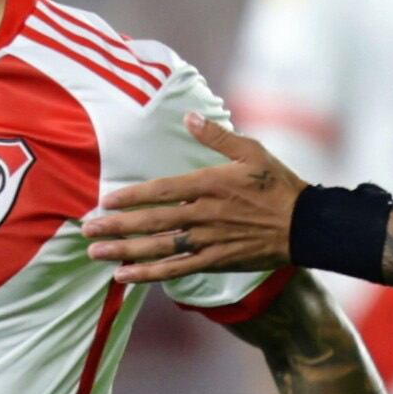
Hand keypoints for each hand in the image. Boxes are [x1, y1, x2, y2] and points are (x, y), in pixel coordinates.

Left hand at [82, 116, 304, 285]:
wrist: (305, 226)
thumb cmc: (278, 185)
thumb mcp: (252, 151)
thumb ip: (217, 136)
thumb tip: (188, 117)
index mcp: (210, 184)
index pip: (162, 191)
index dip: (132, 197)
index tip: (105, 200)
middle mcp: (205, 214)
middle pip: (153, 222)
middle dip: (117, 227)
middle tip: (87, 230)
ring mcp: (209, 241)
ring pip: (159, 248)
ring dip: (125, 251)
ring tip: (96, 253)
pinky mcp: (215, 261)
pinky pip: (176, 270)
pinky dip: (149, 274)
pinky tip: (125, 276)